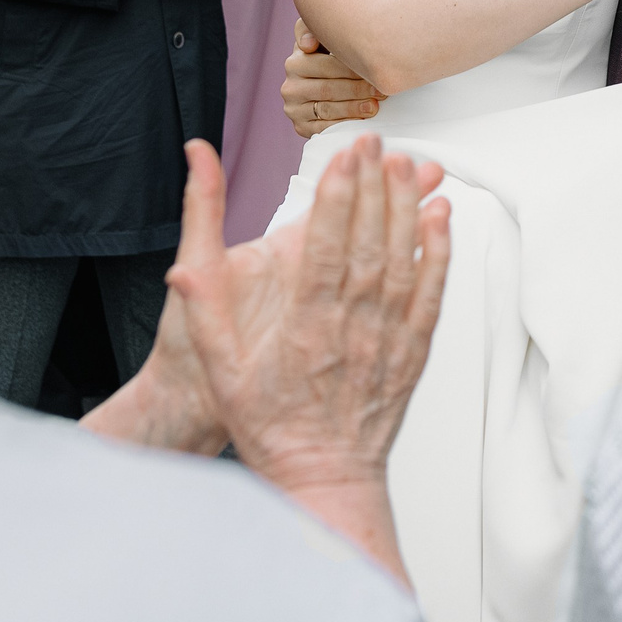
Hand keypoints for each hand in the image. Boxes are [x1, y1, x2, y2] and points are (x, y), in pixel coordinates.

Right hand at [168, 134, 450, 580]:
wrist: (323, 480)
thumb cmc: (269, 425)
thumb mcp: (220, 371)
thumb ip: (204, 311)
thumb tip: (180, 266)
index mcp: (304, 331)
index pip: (324, 252)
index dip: (336, 200)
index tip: (343, 158)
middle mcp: (352, 332)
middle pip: (367, 247)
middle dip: (373, 188)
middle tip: (376, 141)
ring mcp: (388, 342)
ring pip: (402, 264)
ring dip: (407, 209)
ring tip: (407, 163)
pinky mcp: (412, 352)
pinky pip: (430, 295)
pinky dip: (438, 253)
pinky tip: (441, 218)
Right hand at [283, 18, 382, 137]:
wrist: (323, 84)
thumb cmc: (330, 56)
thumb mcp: (323, 37)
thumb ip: (314, 28)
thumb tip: (307, 44)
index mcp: (294, 62)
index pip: (326, 66)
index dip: (353, 69)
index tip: (375, 70)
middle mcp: (289, 87)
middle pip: (328, 89)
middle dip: (358, 90)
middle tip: (381, 91)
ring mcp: (293, 109)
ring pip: (327, 109)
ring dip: (354, 108)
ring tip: (375, 106)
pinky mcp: (301, 128)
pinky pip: (324, 129)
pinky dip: (345, 124)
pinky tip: (362, 120)